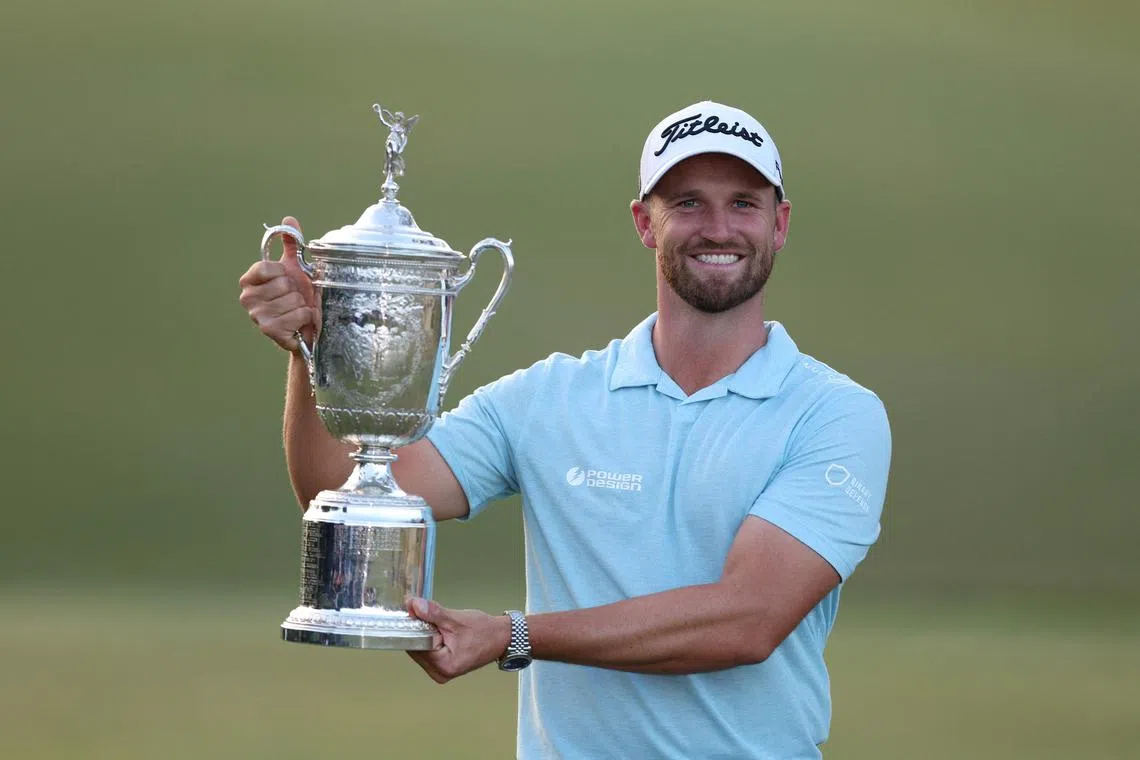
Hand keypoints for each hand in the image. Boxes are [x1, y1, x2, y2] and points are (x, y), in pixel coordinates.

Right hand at [238, 215, 318, 352]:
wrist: (305, 327)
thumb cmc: (298, 296)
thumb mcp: (295, 268)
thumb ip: (291, 244)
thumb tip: (288, 219)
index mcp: (249, 280)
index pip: (265, 267)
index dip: (282, 272)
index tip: (285, 278)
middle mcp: (247, 297)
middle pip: (283, 284)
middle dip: (296, 290)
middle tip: (294, 297)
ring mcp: (256, 315)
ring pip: (292, 300)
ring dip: (302, 304)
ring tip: (297, 309)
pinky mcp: (269, 330)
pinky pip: (298, 314)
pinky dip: (306, 316)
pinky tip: (300, 321)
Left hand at [405, 597, 511, 683]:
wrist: (501, 638)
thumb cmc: (484, 632)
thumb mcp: (457, 619)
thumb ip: (433, 613)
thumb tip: (414, 605)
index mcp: (443, 665)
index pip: (415, 645)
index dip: (414, 627)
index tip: (415, 612)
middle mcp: (440, 674)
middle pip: (416, 649)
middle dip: (419, 631)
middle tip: (432, 618)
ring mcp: (441, 673)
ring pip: (420, 650)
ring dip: (425, 635)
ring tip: (441, 626)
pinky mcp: (443, 668)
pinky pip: (428, 652)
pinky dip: (430, 640)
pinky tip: (440, 632)